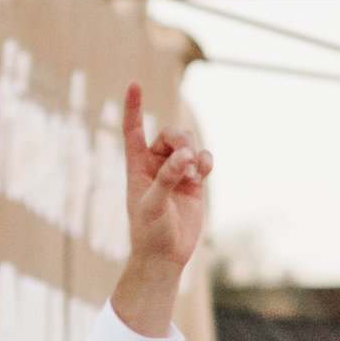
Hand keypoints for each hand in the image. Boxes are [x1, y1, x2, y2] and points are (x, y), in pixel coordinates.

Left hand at [108, 81, 212, 339]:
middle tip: (186, 159)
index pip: (133, 130)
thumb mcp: (153, 205)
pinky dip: (206, 162)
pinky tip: (204, 172)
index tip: (134, 84)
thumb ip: (167, 178)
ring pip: (189, 146)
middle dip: (181, 140)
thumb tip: (185, 157)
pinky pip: (204, 160)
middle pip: (170, 135)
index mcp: (136, 167)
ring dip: (195, 153)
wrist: (165, 256)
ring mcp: (176, 173)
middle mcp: (155, 166)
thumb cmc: (149, 232)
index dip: (133, 107)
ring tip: (194, 173)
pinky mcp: (193, 183)